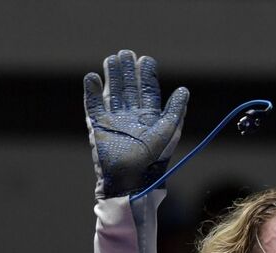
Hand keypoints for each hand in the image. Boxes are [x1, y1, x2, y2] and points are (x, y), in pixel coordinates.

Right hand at [84, 50, 188, 198]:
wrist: (131, 178)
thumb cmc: (154, 159)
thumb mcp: (169, 132)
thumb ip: (175, 111)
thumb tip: (184, 90)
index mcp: (149, 117)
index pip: (147, 90)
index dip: (147, 75)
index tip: (146, 59)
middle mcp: (131, 116)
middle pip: (128, 88)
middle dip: (128, 70)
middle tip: (126, 53)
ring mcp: (114, 119)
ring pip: (112, 92)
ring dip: (112, 76)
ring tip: (112, 59)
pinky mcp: (98, 125)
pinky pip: (93, 105)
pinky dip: (91, 91)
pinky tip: (92, 77)